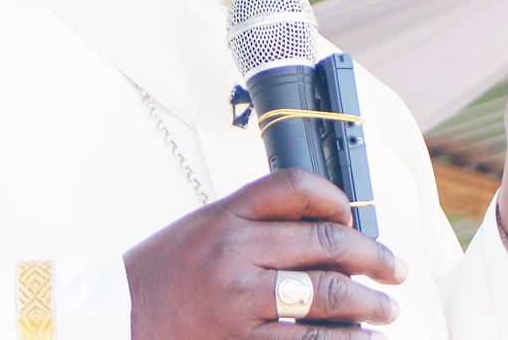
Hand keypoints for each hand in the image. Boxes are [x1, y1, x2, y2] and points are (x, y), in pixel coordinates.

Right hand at [124, 168, 406, 339]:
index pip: (294, 187)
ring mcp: (237, 301)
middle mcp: (233, 253)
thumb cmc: (159, 278)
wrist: (112, 320)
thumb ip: (252, 225)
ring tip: (386, 310)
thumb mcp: (199, 231)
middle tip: (395, 270)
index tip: (355, 218)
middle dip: (373, 257)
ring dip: (369, 304)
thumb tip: (323, 230)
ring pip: (326, 295)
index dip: (336, 198)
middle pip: (324, 241)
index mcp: (223, 217)